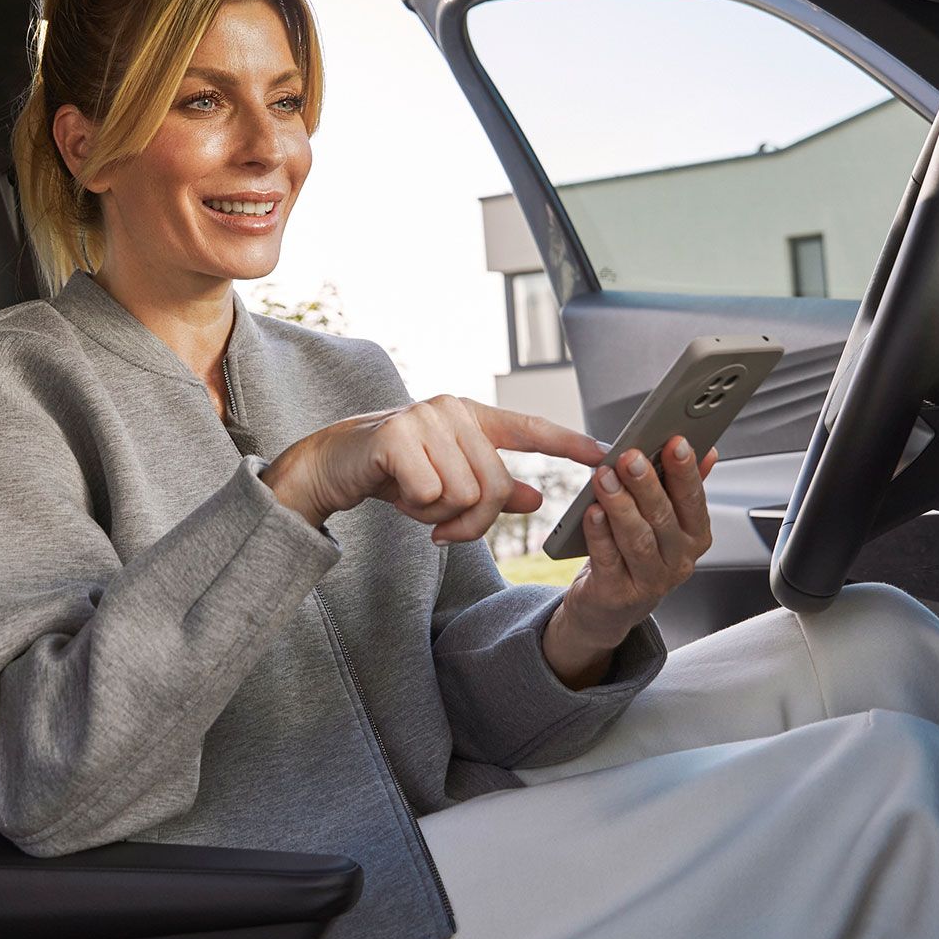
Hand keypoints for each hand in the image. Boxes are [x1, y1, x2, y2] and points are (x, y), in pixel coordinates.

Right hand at [261, 394, 607, 538]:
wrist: (333, 466)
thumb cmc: (395, 474)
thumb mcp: (448, 482)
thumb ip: (493, 489)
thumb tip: (536, 498)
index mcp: (472, 417)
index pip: (529, 428)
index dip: (568, 443)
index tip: (605, 454)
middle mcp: (453, 410)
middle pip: (496, 485)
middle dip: (472, 521)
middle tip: (442, 529)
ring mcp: (425, 418)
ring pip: (466, 494)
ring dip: (439, 516)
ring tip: (415, 502)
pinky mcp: (397, 436)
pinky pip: (433, 494)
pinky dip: (416, 508)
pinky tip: (397, 494)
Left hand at [554, 435, 717, 658]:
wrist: (609, 607)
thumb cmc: (636, 554)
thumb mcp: (665, 521)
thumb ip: (683, 486)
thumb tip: (708, 450)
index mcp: (694, 536)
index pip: (694, 499)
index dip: (685, 471)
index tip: (675, 441)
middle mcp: (678, 560)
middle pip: (664, 518)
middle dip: (647, 484)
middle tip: (630, 456)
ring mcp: (650, 581)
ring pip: (637, 538)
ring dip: (620, 505)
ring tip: (604, 476)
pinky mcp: (618, 594)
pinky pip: (608, 559)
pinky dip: (599, 533)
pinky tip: (591, 511)